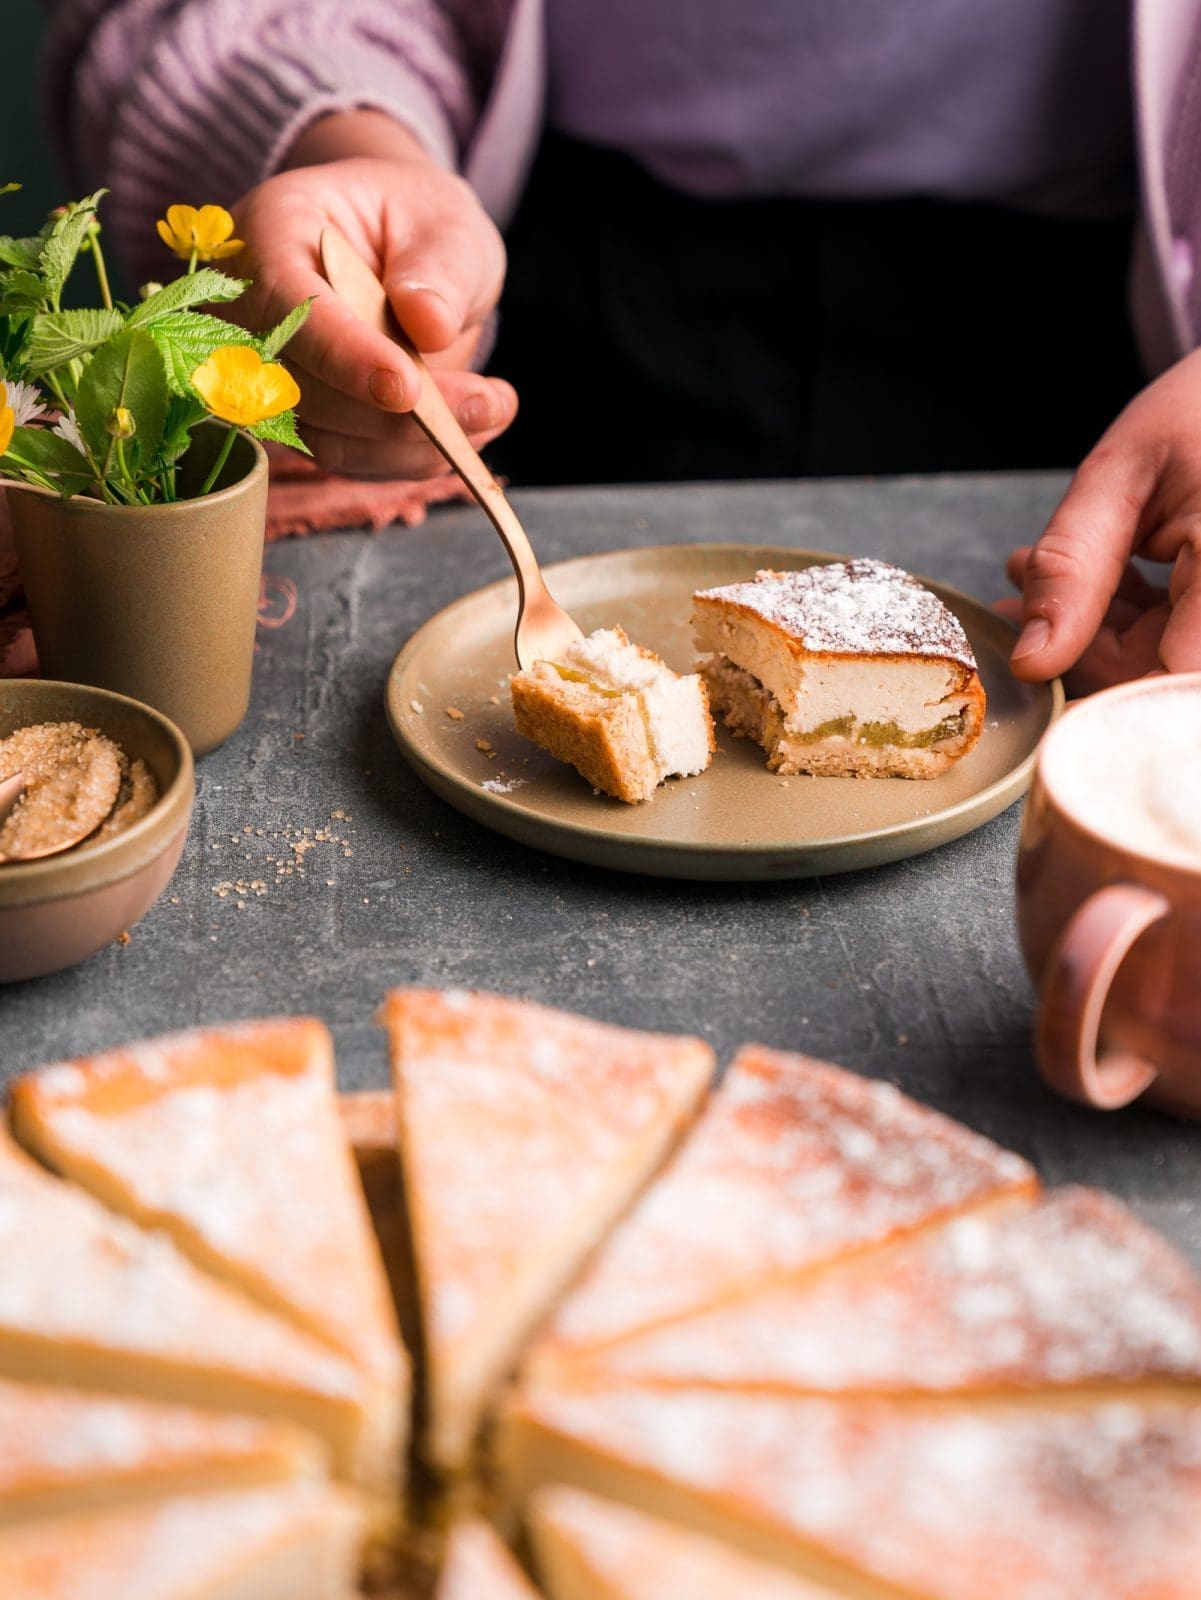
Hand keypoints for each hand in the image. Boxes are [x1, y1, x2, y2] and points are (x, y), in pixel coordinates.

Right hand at [229, 112, 515, 477]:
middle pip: (302, 389)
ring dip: (412, 446)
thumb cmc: (419, 222)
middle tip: (483, 404)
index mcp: (270, 232)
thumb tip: (428, 323)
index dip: (345, 354)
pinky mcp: (305, 422)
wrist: (405, 247)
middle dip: (394, 415)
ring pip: (325, 439)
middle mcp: (253, 311)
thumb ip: (438, 269)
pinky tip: (469, 431)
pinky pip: (351, 459)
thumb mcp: (446, 225)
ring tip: (490, 411)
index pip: (289, 307)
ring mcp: (270, 375)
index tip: (406, 387)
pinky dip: (412, 458)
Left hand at [1000, 347, 1200, 692]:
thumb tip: (1030, 661)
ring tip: (1041, 569)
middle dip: (1078, 649)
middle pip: (1154, 677)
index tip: (1034, 677)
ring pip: (1158, 663)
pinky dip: (1127, 619)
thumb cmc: (1199, 408)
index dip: (1099, 703)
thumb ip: (1073, 567)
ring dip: (1094, 632)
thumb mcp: (1122, 474)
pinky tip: (1093, 574)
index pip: (1167, 683)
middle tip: (1018, 596)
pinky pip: (1175, 639)